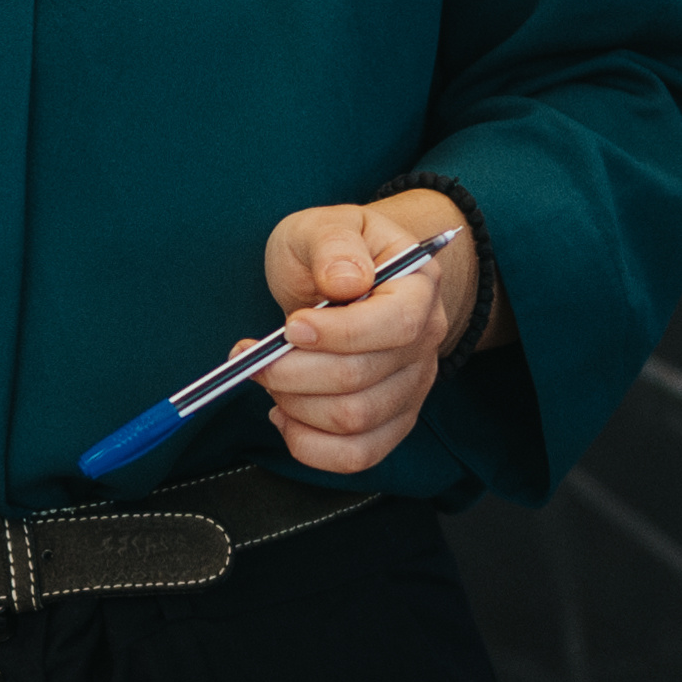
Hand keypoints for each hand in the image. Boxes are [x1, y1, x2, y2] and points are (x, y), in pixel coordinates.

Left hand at [250, 185, 484, 475]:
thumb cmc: (331, 252)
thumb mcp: (322, 225)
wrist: (343, 277)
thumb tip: (346, 280)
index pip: (397, 324)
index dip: (339, 334)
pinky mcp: (391, 420)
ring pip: (355, 421)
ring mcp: (412, 386)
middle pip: (363, 379)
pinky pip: (358, 456)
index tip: (290, 327)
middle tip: (254, 356)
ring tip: (266, 378)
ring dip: (294, 406)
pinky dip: (310, 445)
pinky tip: (284, 416)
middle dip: (294, 372)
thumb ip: (334, 244)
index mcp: (419, 285)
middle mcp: (426, 341)